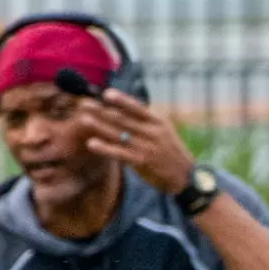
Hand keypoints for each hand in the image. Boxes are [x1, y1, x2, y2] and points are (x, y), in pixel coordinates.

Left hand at [77, 88, 198, 196]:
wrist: (185, 176)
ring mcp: (147, 147)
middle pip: (123, 120)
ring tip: (83, 119)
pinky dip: (105, 148)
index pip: (138, 108)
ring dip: (99, 126)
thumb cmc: (170, 151)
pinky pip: (120, 153)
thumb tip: (122, 106)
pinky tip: (92, 143)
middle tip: (84, 103)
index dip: (122, 101)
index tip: (107, 93)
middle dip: (102, 111)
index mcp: (158, 122)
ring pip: (119, 135)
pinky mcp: (141, 162)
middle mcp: (152, 133)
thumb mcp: (163, 130)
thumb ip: (144, 120)